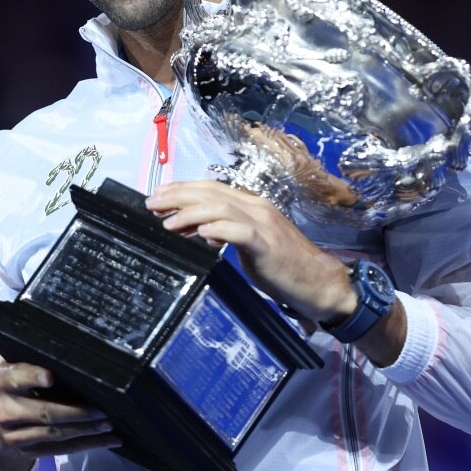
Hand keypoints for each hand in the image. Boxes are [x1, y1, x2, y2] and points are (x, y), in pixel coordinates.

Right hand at [0, 360, 118, 470]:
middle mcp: (4, 411)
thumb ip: (28, 358)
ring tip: (107, 424)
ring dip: (85, 431)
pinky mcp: (27, 451)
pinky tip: (105, 440)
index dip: (32, 377)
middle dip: (76, 412)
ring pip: (54, 434)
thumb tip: (65, 345)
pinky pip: (59, 450)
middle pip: (44, 412)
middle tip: (101, 409)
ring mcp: (14, 435)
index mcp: (0, 383)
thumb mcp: (10, 367)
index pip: (17, 378)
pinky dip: (85, 445)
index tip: (51, 377)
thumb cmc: (10, 385)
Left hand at [145, 180, 354, 323]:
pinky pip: (240, 232)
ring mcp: (264, 224)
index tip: (159, 195)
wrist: (318, 282)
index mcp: (252, 205)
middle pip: (212, 193)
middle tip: (152, 203)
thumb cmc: (284, 265)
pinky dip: (219, 229)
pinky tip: (201, 233)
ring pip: (221, 208)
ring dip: (191, 213)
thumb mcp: (251, 243)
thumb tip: (200, 229)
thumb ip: (228, 232)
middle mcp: (257, 208)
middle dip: (178, 196)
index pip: (212, 188)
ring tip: (168, 222)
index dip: (183, 189)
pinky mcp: (268, 245)